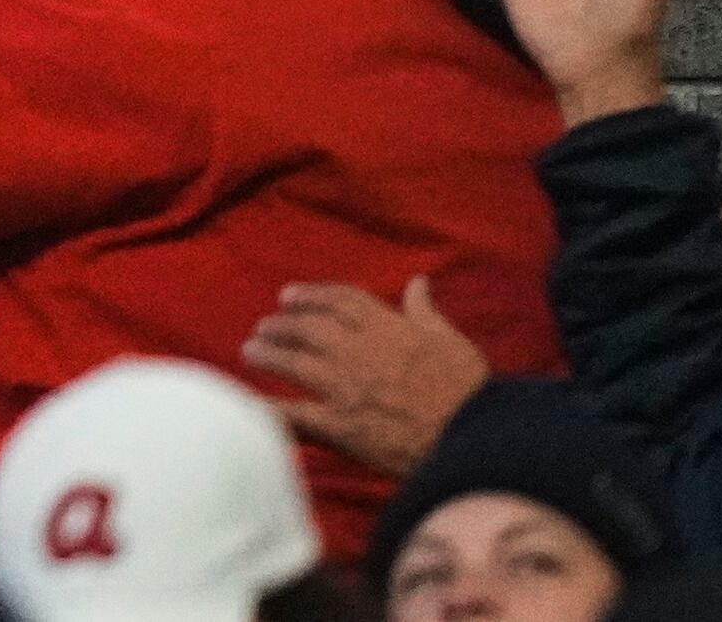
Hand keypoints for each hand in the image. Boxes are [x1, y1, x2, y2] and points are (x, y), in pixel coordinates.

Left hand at [245, 275, 489, 474]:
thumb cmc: (468, 391)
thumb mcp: (451, 341)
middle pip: (306, 328)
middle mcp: (357, 351)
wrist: (473, 439)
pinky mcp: (341, 426)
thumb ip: (425, 312)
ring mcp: (345, 388)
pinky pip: (295, 415)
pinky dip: (268, 409)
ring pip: (293, 362)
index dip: (309, 296)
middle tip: (263, 327)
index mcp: (385, 328)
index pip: (337, 301)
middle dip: (281, 325)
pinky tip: (248, 405)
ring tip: (251, 351)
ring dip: (267, 354)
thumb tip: (418, 282)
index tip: (288, 296)